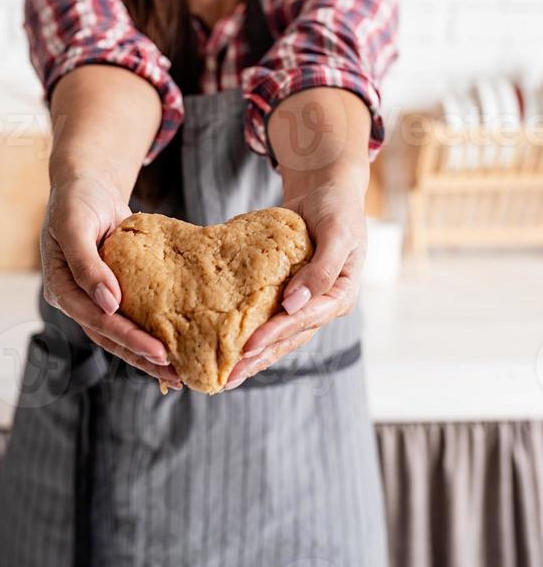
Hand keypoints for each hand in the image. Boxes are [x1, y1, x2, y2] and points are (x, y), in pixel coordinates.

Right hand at [41, 172, 182, 390]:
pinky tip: (174, 344)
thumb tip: (109, 302)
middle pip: (109, 336)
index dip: (127, 337)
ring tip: (177, 374)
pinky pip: (131, 315)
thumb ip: (88, 264)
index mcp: (61, 288)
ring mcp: (93, 297)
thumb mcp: (76, 226)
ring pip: (120, 333)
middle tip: (175, 374)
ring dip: (146, 353)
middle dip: (141, 356)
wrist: (87, 185)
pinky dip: (149, 330)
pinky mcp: (113, 290)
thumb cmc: (78, 201)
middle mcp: (76, 299)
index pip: (96, 321)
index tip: (158, 351)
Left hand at [223, 173, 366, 389]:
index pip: (306, 320)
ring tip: (226, 376)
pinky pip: (267, 315)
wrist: (325, 190)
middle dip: (260, 357)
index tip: (249, 345)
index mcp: (340, 295)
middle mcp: (322, 305)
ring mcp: (304, 302)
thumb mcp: (338, 233)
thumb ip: (321, 269)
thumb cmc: (336, 207)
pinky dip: (250, 330)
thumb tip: (294, 304)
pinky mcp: (286, 293)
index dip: (278, 333)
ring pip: (278, 335)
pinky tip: (228, 346)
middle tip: (229, 376)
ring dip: (253, 355)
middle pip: (289, 337)